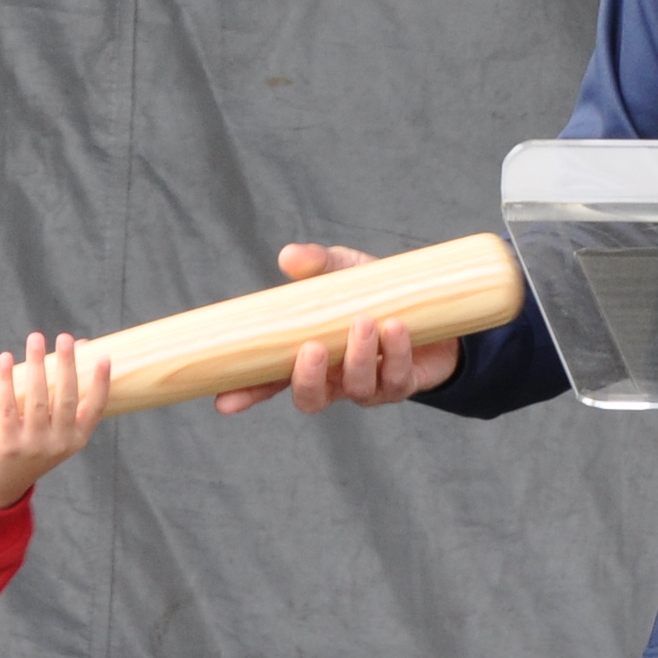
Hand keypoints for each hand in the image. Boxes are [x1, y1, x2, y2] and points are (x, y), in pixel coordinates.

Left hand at [0, 332, 110, 510]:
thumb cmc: (32, 446)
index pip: (96, 408)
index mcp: (77, 440)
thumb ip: (64, 394)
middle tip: (65, 337)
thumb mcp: (55, 430)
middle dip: (67, 365)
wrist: (0, 484)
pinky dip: (6, 380)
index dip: (102, 383)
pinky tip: (6, 358)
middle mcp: (59, 444)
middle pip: (66, 398)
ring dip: (37, 365)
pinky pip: (7, 406)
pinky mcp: (8, 444)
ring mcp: (34, 446)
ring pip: (38, 399)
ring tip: (36, 338)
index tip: (103, 356)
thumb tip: (80, 346)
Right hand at [212, 243, 460, 415]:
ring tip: (365, 321)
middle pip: (309, 398)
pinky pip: (396, 379)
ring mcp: (368, 386)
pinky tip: (397, 327)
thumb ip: (317, 264)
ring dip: (359, 356)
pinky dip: (396, 353)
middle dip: (308, 378)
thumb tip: (289, 256)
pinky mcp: (402, 385)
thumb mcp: (345, 271)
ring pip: (356, 388)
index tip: (224, 401)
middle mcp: (335, 378)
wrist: (433, 304)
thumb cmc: (376, 291)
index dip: (247, 394)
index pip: (269, 381)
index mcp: (310, 356)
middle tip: (314, 347)